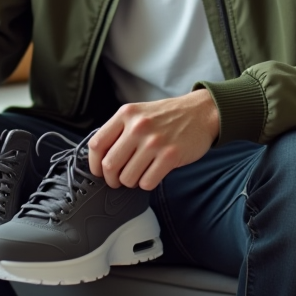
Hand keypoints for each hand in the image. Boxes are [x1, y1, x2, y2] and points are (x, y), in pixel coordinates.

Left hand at [87, 89, 219, 190]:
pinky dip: (147, 183)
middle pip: (109, 165)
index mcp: (126, 114)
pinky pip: (147, 182)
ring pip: (127, 178)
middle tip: (118, 180)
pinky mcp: (170, 156)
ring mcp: (154, 142)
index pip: (97, 144)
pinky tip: (152, 174)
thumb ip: (120, 129)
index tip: (99, 171)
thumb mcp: (140, 113)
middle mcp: (138, 127)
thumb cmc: (168, 116)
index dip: (94, 164)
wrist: (202, 112)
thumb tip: (101, 157)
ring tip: (138, 175)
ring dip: (130, 182)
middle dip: (112, 179)